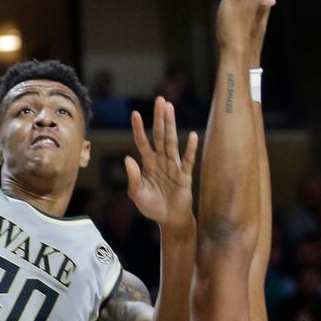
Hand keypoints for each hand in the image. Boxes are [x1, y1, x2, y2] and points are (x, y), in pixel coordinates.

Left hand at [125, 97, 198, 228]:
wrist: (169, 220)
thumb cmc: (152, 207)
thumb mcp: (137, 193)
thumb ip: (132, 177)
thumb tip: (127, 158)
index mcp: (149, 164)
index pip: (143, 142)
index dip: (139, 129)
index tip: (135, 113)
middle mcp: (162, 161)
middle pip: (160, 135)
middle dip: (160, 118)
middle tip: (160, 100)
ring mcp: (174, 166)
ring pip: (172, 142)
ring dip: (171, 125)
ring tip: (170, 108)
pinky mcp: (185, 176)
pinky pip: (188, 160)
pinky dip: (190, 149)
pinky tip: (193, 135)